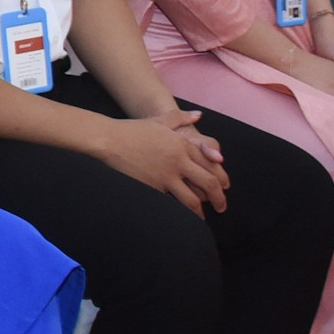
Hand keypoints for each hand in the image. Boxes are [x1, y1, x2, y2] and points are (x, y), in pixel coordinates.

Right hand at [94, 108, 227, 215]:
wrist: (109, 140)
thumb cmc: (133, 130)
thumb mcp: (159, 120)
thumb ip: (181, 118)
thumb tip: (198, 115)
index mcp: (182, 144)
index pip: (211, 164)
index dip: (221, 178)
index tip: (224, 187)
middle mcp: (178, 161)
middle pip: (208, 183)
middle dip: (219, 199)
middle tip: (222, 208)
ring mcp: (166, 176)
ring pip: (192, 199)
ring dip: (201, 212)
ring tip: (203, 218)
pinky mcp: (153, 188)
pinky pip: (172, 203)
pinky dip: (180, 212)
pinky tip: (182, 218)